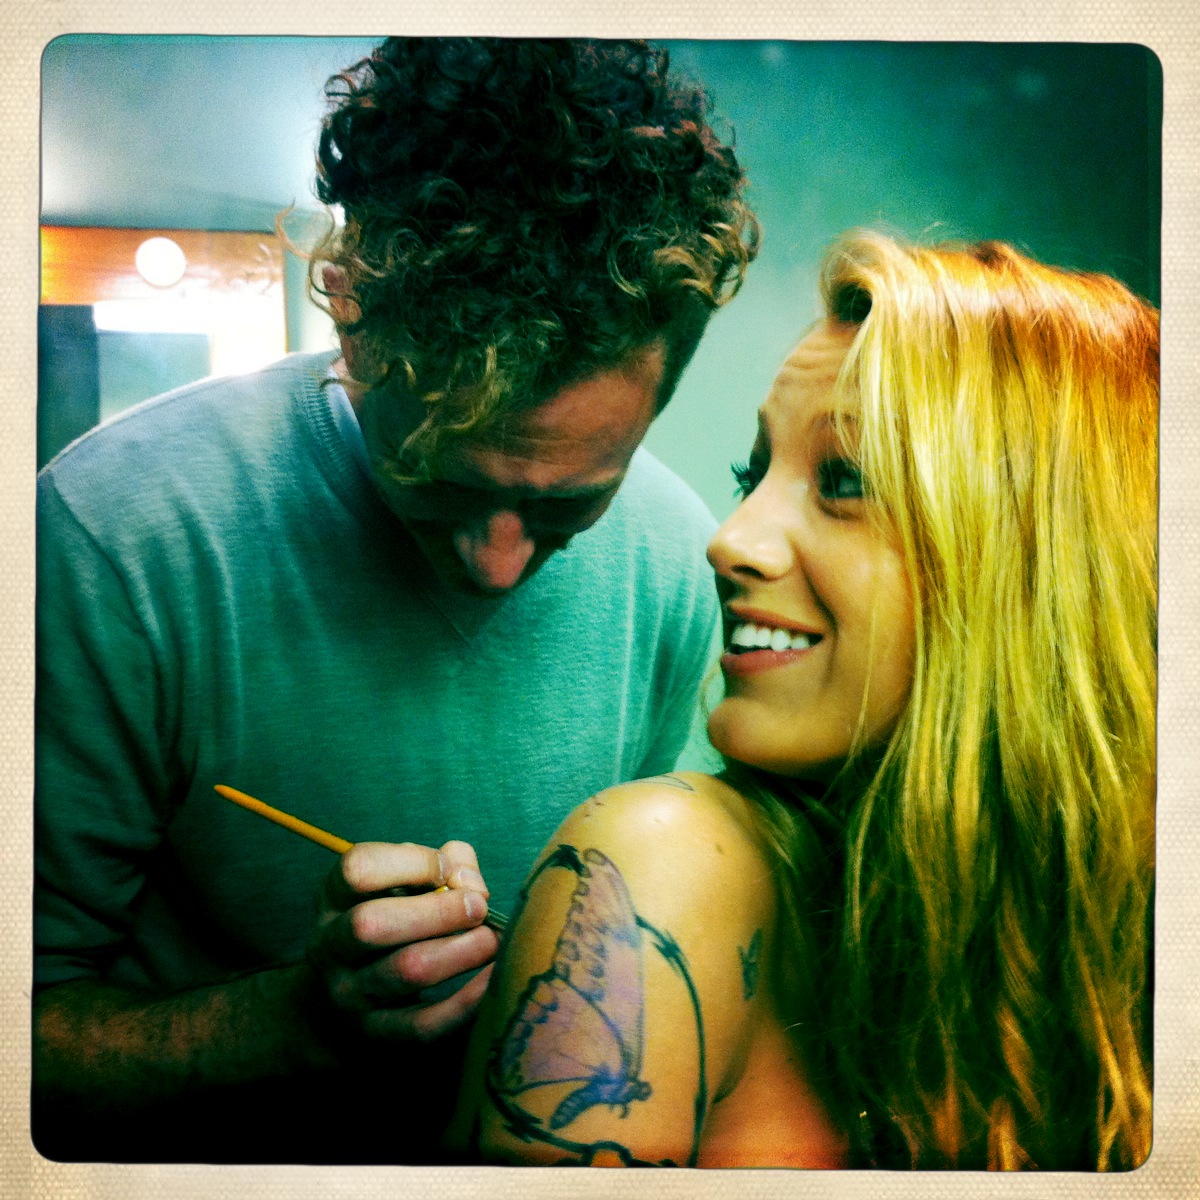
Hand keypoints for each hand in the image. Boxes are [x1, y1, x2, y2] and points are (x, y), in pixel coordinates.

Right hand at [306, 839, 498, 1043]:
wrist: (344, 1003)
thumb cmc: (392, 920)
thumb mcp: (403, 882)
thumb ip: (443, 864)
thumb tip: (468, 877)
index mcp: (334, 897)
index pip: (358, 869)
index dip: (412, 862)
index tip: (450, 868)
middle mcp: (330, 946)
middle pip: (371, 923)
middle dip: (439, 911)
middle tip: (479, 906)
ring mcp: (348, 994)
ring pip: (405, 971)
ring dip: (461, 951)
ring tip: (492, 939)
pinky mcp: (375, 1034)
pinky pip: (423, 1024)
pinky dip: (466, 1001)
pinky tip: (492, 978)